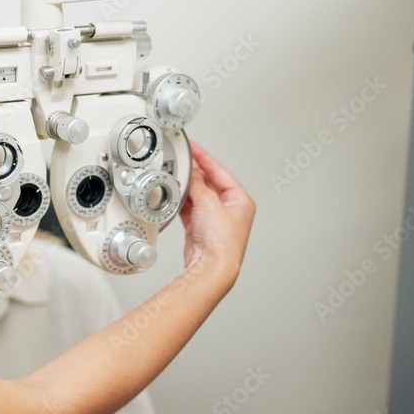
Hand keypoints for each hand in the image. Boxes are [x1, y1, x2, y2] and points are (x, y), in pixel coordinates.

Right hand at [179, 141, 256, 281]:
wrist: (211, 266)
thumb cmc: (222, 241)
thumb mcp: (210, 202)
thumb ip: (198, 184)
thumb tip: (191, 172)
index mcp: (240, 200)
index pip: (220, 171)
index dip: (205, 158)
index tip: (193, 148)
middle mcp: (229, 209)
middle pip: (209, 183)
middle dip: (194, 175)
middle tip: (180, 163)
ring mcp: (214, 219)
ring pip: (198, 196)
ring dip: (186, 190)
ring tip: (175, 180)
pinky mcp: (200, 228)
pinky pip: (189, 209)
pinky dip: (181, 203)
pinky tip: (173, 197)